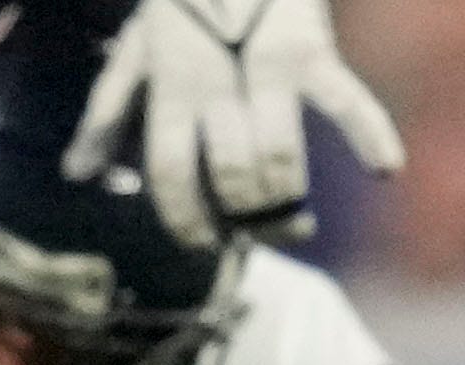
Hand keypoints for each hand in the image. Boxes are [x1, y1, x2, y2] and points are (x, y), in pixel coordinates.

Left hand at [65, 0, 405, 248]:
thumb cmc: (181, 6)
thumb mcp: (136, 53)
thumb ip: (108, 114)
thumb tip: (78, 173)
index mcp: (169, 86)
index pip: (168, 170)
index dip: (184, 218)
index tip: (204, 242)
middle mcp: (212, 81)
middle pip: (229, 175)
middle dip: (245, 217)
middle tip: (255, 233)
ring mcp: (264, 67)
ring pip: (279, 158)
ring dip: (288, 200)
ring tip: (296, 219)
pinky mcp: (310, 50)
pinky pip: (343, 100)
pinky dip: (369, 133)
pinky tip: (386, 168)